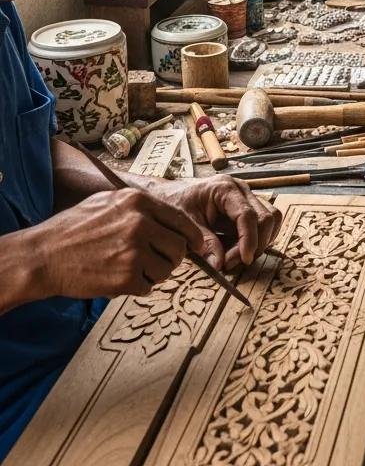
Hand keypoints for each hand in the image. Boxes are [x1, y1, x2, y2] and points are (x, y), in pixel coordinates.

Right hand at [37, 188, 204, 298]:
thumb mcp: (108, 201)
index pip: (182, 221)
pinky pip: (148, 287)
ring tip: (132, 270)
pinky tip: (118, 279)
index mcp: (139, 202)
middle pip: (179, 247)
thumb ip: (140, 207)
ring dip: (155, 274)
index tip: (196, 246)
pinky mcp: (126, 278)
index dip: (192, 236)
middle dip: (173, 258)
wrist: (42, 256)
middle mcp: (141, 224)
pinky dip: (137, 287)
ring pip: (167, 269)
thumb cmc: (73, 229)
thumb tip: (170, 217)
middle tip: (158, 262)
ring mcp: (134, 251)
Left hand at [158, 176, 281, 270]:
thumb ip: (205, 243)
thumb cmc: (175, 206)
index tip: (244, 260)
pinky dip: (259, 239)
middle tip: (232, 263)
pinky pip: (266, 223)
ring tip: (236, 258)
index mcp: (224, 189)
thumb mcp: (186, 225)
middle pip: (266, 217)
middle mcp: (241, 189)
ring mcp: (247, 197)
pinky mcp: (249, 206)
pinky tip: (239, 250)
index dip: (249, 239)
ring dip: (260, 242)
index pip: (248, 215)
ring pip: (272, 219)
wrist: (170, 196)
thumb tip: (220, 264)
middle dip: (255, 244)